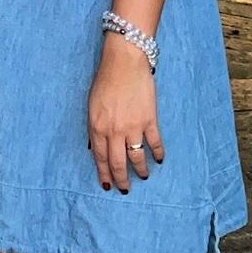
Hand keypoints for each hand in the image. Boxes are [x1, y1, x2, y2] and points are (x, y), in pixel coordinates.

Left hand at [88, 34, 163, 193]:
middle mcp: (113, 131)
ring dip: (141, 170)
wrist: (125, 62)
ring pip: (137, 158)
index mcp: (96, 126)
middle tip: (125, 190)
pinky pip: (154, 143)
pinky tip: (159, 160)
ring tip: (143, 176)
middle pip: (118, 163)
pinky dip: (157, 154)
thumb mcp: (92, 105)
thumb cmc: (105, 80)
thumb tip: (93, 147)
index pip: (100, 158)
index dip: (104, 174)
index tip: (107, 185)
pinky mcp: (150, 120)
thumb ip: (94, 127)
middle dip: (121, 180)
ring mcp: (133, 127)